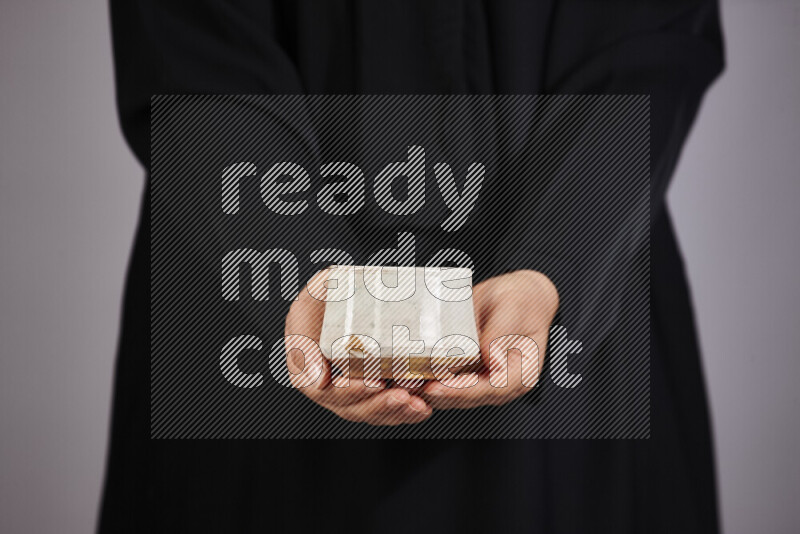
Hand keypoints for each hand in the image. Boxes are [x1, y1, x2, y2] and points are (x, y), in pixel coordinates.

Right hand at [284, 270, 432, 425]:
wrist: (348, 288)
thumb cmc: (327, 292)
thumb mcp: (309, 302)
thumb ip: (305, 335)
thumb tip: (316, 381)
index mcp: (306, 364)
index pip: (325, 391)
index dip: (349, 392)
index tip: (374, 382)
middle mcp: (326, 384)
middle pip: (350, 408)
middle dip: (379, 405)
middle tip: (403, 394)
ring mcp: (350, 389)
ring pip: (371, 412)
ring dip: (395, 413)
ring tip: (418, 404)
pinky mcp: (373, 388)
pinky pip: (387, 409)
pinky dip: (405, 411)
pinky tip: (423, 407)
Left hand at [419, 270, 558, 409]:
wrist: (514, 294)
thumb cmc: (520, 300)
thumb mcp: (511, 309)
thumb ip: (499, 335)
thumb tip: (491, 360)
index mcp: (521, 373)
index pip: (493, 389)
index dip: (464, 391)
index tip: (440, 388)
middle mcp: (501, 383)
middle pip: (468, 398)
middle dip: (440, 395)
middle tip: (414, 387)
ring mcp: (482, 379)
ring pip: (453, 395)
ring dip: (429, 391)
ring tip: (406, 383)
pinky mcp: (466, 371)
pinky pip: (446, 380)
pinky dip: (428, 379)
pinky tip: (409, 374)